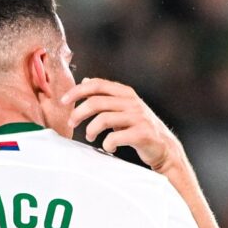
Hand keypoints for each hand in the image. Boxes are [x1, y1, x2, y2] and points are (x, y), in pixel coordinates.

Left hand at [66, 78, 184, 171]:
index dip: (78, 91)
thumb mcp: (123, 107)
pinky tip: (109, 147)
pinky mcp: (142, 133)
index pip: (98, 84)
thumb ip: (105, 95)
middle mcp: (132, 102)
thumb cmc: (138, 127)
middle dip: (78, 113)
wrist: (163, 147)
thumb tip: (86, 80)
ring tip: (90, 137)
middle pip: (96, 102)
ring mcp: (138, 117)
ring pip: (103, 119)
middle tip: (72, 123)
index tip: (63, 101)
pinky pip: (114, 137)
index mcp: (126, 93)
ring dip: (90, 130)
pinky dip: (107, 144)